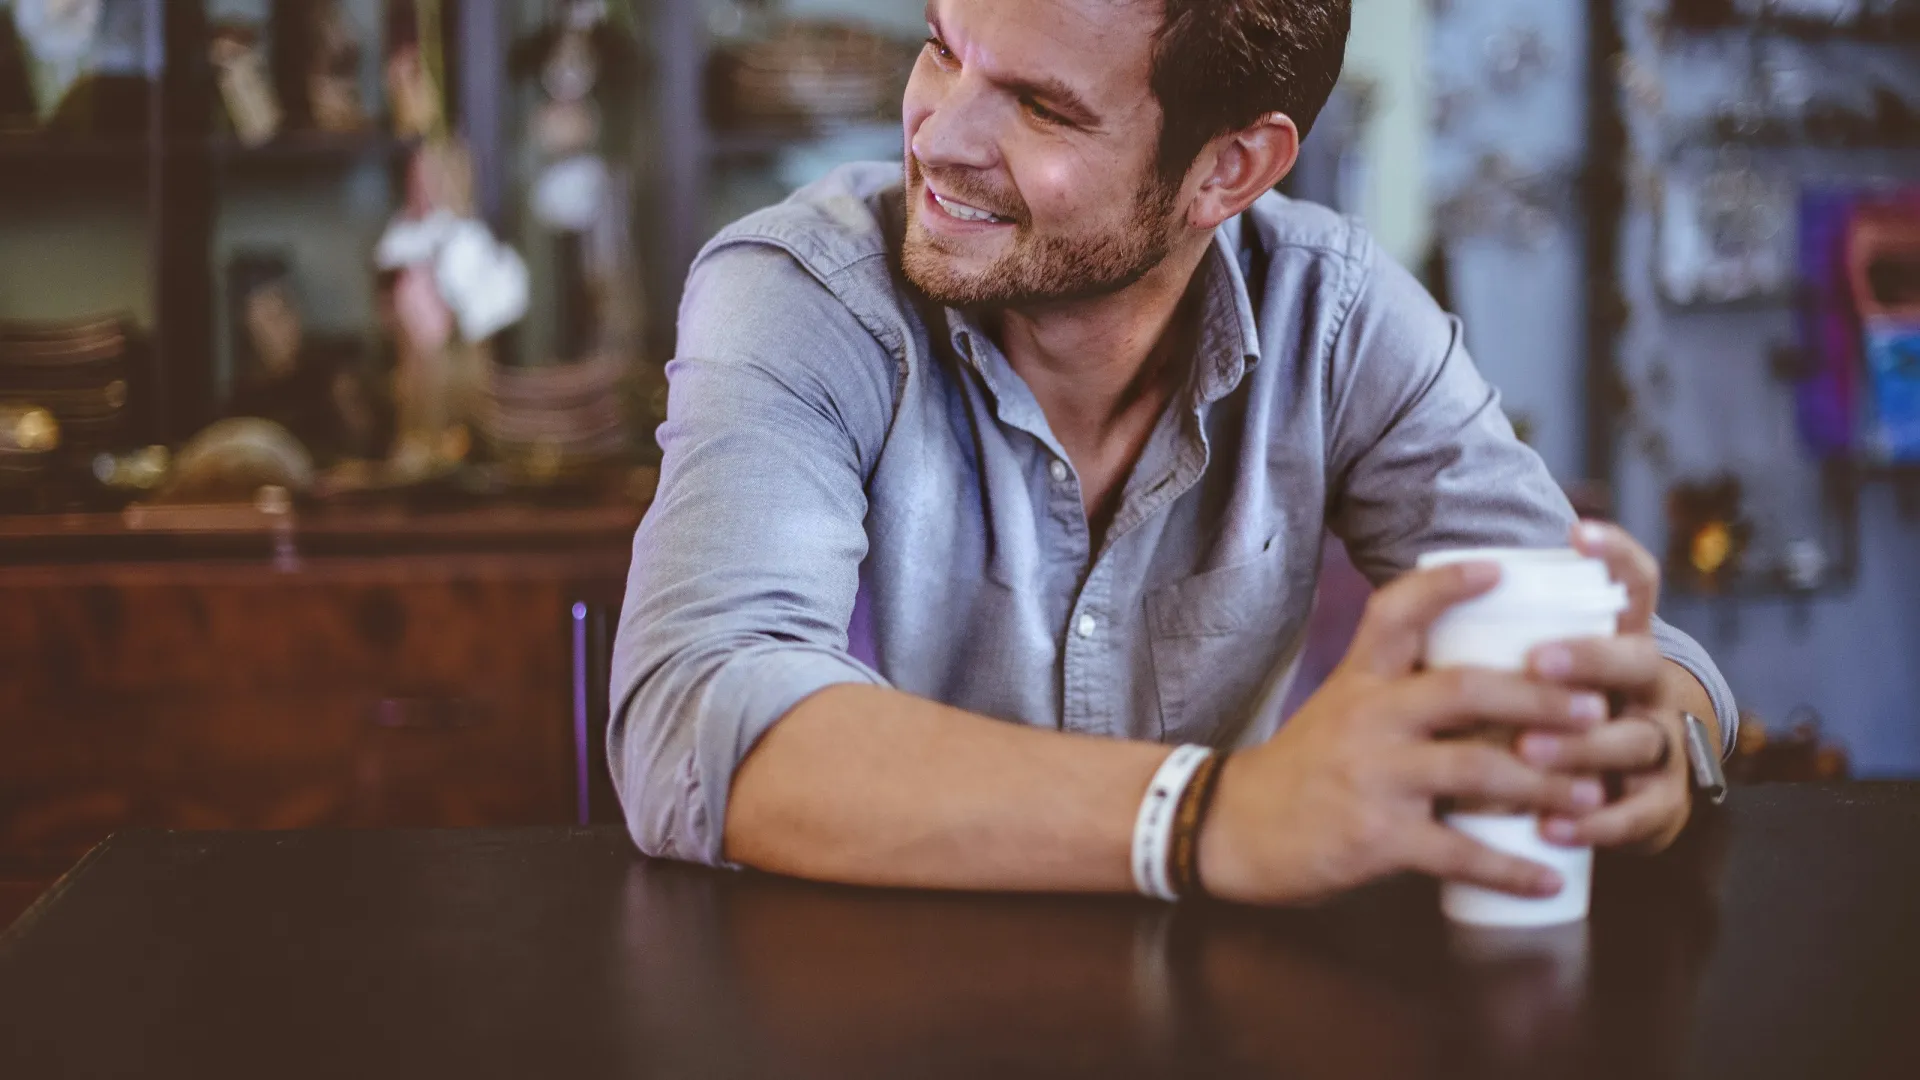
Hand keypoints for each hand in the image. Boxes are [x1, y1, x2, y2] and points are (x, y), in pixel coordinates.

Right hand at [1197, 560, 1611, 905]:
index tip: (1500, 567)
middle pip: (1465, 690)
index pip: (1398, 611)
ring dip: (1546, 784)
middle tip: (1595, 710)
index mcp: (1361, 680)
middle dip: (1540, 698)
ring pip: (1477, 769)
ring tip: (1594, 795)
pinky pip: (1458, 851)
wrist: (1231, 827)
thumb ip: (1400, 690)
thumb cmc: (1301, 768)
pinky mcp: (1376, 836)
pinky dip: (1510, 868)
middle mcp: (1368, 717)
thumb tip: (1490, 682)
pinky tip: (1546, 878)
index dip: (1447, 584)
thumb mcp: (1340, 707)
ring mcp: (1373, 776)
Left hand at [1518, 522, 1696, 853]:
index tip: (1577, 532)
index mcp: (1617, 643)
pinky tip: (1554, 827)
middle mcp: (1647, 686)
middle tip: (1537, 660)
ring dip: (1581, 745)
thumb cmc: (1548, 720)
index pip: (1634, 585)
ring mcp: (1659, 744)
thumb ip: (1499, 639)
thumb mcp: (1531, 676)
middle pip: (1636, 659)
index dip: (1616, 554)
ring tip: (1530, 750)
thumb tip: (1425, 585)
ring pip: (1634, 739)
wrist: (1615, 797)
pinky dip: (1595, 822)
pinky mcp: (1659, 805)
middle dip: (1588, 657)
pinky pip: (1637, 814)